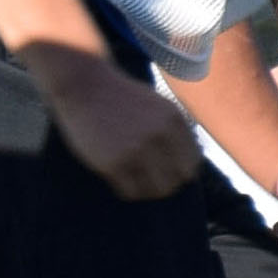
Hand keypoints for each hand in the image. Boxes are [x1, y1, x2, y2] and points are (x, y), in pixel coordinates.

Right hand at [40, 55, 199, 201]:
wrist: (84, 85)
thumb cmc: (120, 97)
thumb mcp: (158, 106)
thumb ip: (175, 132)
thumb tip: (190, 167)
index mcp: (173, 120)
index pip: (193, 163)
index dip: (181, 170)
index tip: (168, 169)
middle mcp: (159, 136)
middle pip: (178, 180)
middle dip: (166, 182)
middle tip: (151, 178)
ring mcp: (136, 151)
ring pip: (156, 190)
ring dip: (147, 189)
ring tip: (135, 180)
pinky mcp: (113, 163)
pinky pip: (130, 192)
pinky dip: (127, 190)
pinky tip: (119, 178)